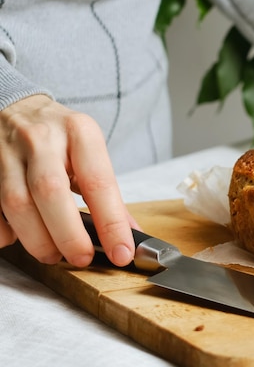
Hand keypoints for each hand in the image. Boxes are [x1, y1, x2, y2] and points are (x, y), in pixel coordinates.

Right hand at [0, 95, 135, 266]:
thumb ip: (108, 195)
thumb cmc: (61, 138)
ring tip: (54, 254)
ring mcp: (7, 152)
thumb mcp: (91, 153)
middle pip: (51, 193)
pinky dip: (6, 232)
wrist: (17, 109)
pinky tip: (22, 237)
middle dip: (68, 235)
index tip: (121, 251)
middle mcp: (42, 139)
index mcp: (80, 133)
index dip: (111, 223)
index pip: (98, 182)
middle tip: (81, 257)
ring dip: (38, 240)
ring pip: (17, 204)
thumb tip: (128, 236)